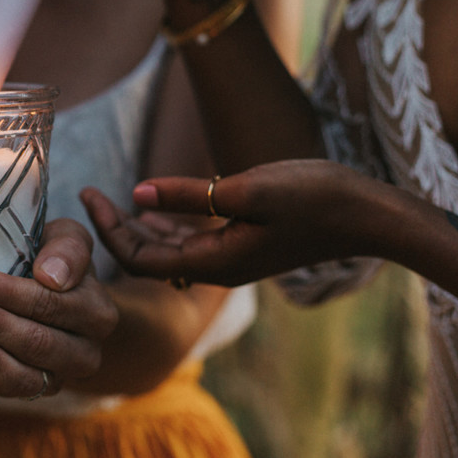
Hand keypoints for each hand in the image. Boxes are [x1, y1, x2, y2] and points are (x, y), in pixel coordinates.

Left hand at [0, 218, 117, 398]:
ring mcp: (60, 377)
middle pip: (37, 342)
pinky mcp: (34, 392)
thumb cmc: (53, 257)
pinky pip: (6, 393)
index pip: (51, 304)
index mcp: (98, 313)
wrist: (51, 291)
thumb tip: (51, 277)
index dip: (10, 293)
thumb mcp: (66, 238)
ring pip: (24, 376)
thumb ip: (67, 249)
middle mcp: (86, 353)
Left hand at [82, 159, 379, 285]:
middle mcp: (217, 269)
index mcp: (214, 262)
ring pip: (167, 253)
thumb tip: (136, 193)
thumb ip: (189, 193)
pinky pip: (189, 245)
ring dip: (136, 229)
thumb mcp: (247, 188)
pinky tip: (153, 208)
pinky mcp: (244, 247)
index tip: (86, 194)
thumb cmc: (316, 197)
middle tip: (87, 194)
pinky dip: (165, 227)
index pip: (138, 257)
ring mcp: (232, 260)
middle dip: (113, 229)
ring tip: (109, 201)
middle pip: (147, 259)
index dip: (106, 229)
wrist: (371, 216)